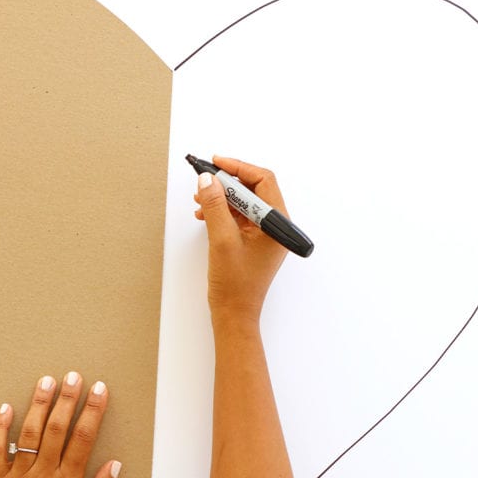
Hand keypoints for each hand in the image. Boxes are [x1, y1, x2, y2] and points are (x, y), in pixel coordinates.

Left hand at [0, 372, 120, 477]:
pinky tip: (6, 407)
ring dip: (38, 404)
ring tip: (46, 380)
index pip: (83, 439)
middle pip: (56, 428)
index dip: (93, 411)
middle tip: (74, 375)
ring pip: (28, 432)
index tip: (99, 390)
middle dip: (67, 398)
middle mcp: (42, 474)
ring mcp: (17, 475)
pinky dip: (0, 426)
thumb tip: (115, 465)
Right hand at [194, 155, 289, 323]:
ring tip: (200, 200)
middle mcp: (275, 226)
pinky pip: (238, 216)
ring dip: (221, 197)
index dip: (238, 168)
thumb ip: (215, 206)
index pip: (263, 180)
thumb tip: (208, 179)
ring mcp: (265, 234)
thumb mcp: (221, 239)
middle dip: (227, 182)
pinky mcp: (253, 241)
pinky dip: (222, 211)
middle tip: (204, 178)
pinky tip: (204, 214)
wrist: (233, 314)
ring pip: (244, 202)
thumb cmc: (235, 285)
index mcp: (278, 223)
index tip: (215, 162)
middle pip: (253, 189)